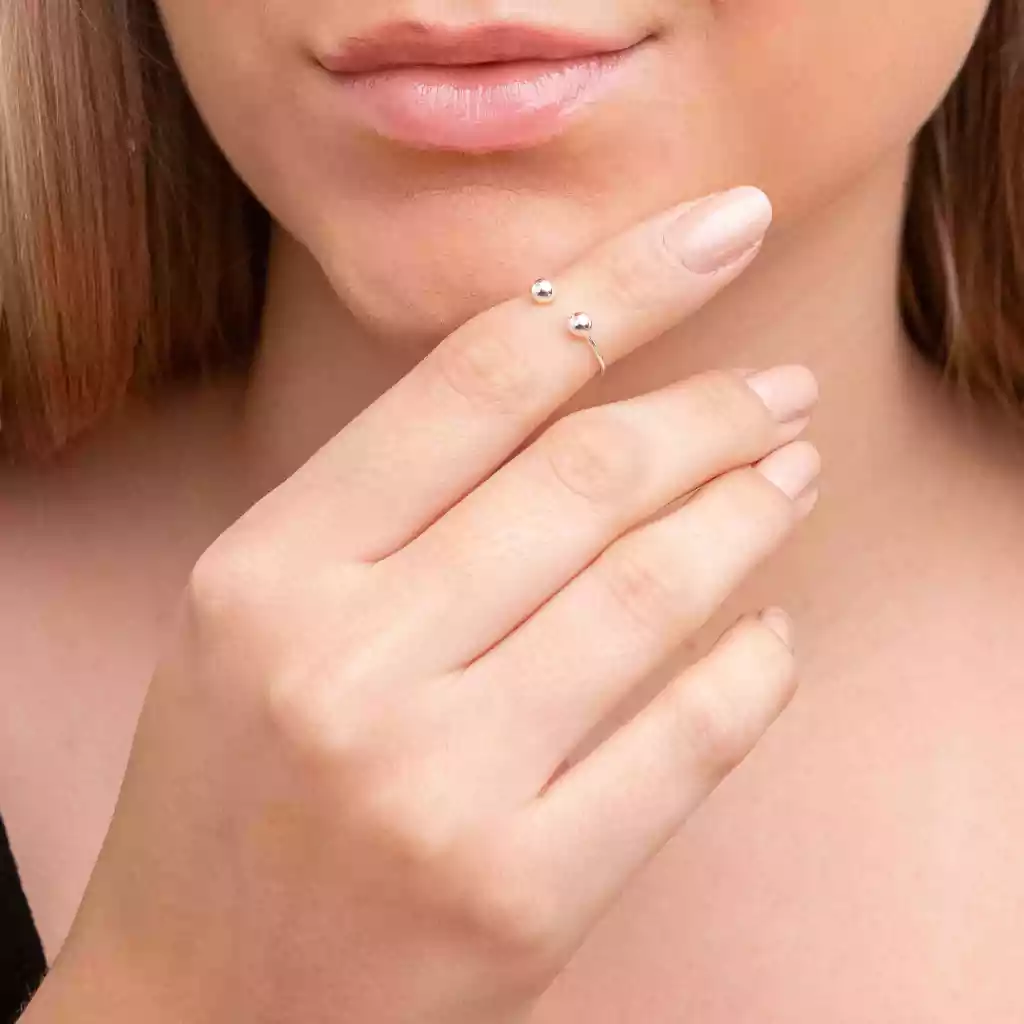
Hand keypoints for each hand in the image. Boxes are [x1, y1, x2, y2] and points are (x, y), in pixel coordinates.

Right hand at [47, 186, 816, 1023]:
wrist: (200, 1008)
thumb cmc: (231, 794)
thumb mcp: (260, 615)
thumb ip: (394, 506)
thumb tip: (576, 400)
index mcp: (268, 572)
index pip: (480, 373)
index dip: (621, 280)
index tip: (718, 229)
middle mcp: (346, 664)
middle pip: (588, 472)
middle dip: (717, 411)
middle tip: (779, 389)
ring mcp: (438, 786)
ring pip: (652, 590)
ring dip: (748, 514)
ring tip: (790, 474)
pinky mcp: (522, 894)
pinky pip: (688, 738)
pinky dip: (756, 668)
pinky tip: (772, 632)